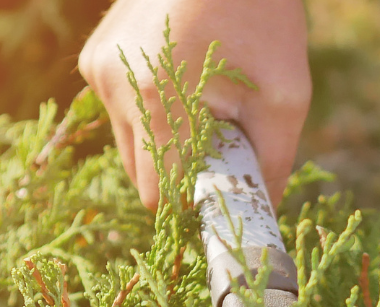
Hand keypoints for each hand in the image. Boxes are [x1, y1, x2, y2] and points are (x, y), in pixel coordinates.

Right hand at [79, 0, 310, 209]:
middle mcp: (116, 87)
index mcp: (157, 101)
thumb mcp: (284, 95)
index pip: (159, 194)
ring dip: (165, 143)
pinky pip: (121, 110)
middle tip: (220, 146)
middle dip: (180, 174)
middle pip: (141, 175)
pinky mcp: (95, 58)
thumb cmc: (261, 16)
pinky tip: (179, 78)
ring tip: (203, 104)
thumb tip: (261, 214)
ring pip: (129, 144)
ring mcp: (100, 70)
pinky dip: (151, 111)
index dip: (191, 204)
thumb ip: (273, 164)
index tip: (220, 196)